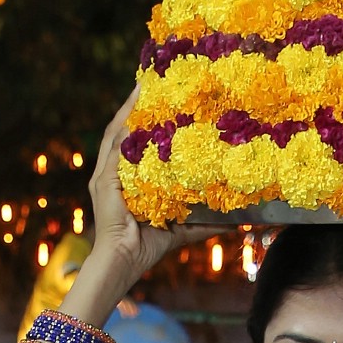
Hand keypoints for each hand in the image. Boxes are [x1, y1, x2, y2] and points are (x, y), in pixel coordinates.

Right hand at [76, 89, 209, 316]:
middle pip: (124, 129)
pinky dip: (126, 128)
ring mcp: (104, 174)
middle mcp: (112, 171)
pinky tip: (136, 111)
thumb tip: (238, 219)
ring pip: (117, 132)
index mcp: (126, 178)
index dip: (145, 118)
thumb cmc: (148, 246)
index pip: (136, 140)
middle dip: (135, 104)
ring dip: (129, 108)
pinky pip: (116, 148)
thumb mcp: (183, 227)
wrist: (123, 263)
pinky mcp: (104, 180)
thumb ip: (206, 219)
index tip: (160, 95)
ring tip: (143, 85)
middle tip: (150, 79)